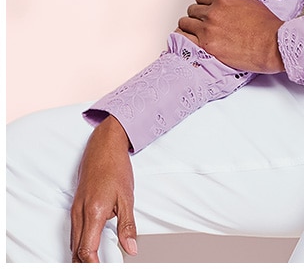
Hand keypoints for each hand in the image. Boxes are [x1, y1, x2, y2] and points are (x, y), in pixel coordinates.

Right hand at [70, 115, 136, 262]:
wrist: (104, 146)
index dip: (94, 265)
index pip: (87, 250)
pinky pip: (74, 232)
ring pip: (73, 243)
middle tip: (100, 267)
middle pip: (76, 251)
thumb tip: (131, 249)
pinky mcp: (75, 206)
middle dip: (86, 264)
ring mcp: (75, 209)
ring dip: (81, 257)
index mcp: (93, 212)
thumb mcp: (127, 197)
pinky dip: (79, 245)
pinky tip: (89, 249)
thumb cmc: (116, 168)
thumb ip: (128, 226)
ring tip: (96, 263)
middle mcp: (80, 213)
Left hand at [176, 0, 284, 72]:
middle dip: (197, 16)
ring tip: (195, 33)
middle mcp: (213, 12)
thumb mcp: (251, 0)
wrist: (272, 45)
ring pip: (185, 23)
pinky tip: (190, 41)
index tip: (205, 10)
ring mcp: (208, 29)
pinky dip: (185, 39)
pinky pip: (184, 38)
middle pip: (192, 10)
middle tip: (203, 23)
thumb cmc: (266, 25)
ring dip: (189, 27)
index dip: (203, 4)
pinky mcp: (207, 45)